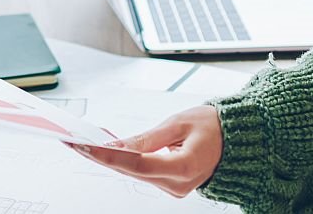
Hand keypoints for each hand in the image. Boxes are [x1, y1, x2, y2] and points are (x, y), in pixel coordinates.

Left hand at [68, 105, 223, 197]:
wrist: (239, 140)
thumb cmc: (214, 127)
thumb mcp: (178, 123)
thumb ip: (147, 138)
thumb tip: (117, 146)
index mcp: (184, 168)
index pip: (136, 164)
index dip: (107, 156)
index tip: (85, 147)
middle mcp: (178, 185)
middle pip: (130, 171)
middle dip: (101, 156)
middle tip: (74, 142)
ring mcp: (175, 188)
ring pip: (134, 173)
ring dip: (111, 158)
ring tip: (85, 142)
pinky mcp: (172, 185)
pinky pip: (142, 172)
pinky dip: (126, 160)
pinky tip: (107, 149)